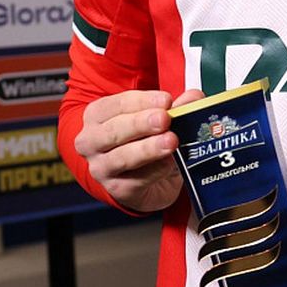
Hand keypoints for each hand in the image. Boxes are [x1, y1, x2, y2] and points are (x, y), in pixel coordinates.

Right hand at [73, 88, 202, 212]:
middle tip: (164, 119)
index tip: (166, 100)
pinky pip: (137, 180)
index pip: (116, 105)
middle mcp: (92, 141)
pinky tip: (169, 163)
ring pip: (123, 157)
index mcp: (97, 115)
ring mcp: (101, 167)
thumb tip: (194, 97)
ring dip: (148, 148)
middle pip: (114, 130)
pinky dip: (156, 170)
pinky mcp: (117, 189)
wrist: (143, 182)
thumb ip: (175, 107)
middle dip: (141, 123)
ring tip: (170, 141)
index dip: (142, 101)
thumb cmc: (142, 141)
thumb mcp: (157, 120)